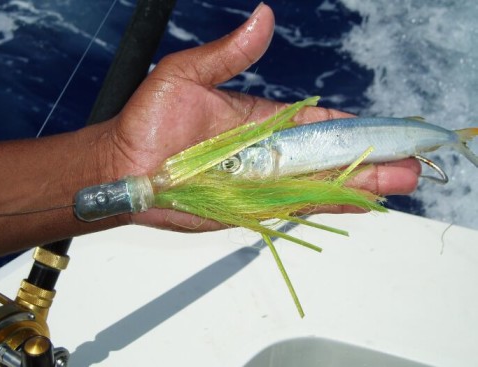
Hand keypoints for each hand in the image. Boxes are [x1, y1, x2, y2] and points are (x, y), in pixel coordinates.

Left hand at [103, 3, 419, 229]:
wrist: (124, 168)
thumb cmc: (148, 120)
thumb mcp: (185, 75)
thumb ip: (229, 53)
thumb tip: (264, 16)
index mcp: (260, 119)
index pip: (316, 120)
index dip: (350, 124)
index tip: (382, 127)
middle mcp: (268, 151)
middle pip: (327, 155)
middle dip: (368, 157)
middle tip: (408, 162)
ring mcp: (263, 181)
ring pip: (320, 182)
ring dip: (361, 182)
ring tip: (400, 183)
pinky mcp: (252, 206)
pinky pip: (297, 205)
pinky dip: (330, 204)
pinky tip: (362, 202)